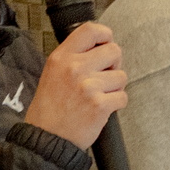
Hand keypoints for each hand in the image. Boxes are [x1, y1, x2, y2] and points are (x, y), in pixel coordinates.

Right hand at [25, 22, 127, 149]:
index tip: (106, 44)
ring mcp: (88, 86)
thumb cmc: (49, 109)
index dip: (105, 35)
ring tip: (98, 96)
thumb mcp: (52, 72)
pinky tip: (101, 108)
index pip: (91, 30)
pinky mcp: (100, 105)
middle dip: (114, 64)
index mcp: (62, 57)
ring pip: (122, 76)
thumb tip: (100, 47)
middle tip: (104, 76)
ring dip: (115, 87)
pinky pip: (123, 97)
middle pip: (114, 50)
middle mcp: (75, 68)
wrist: (46, 139)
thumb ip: (73, 57)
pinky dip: (116, 104)